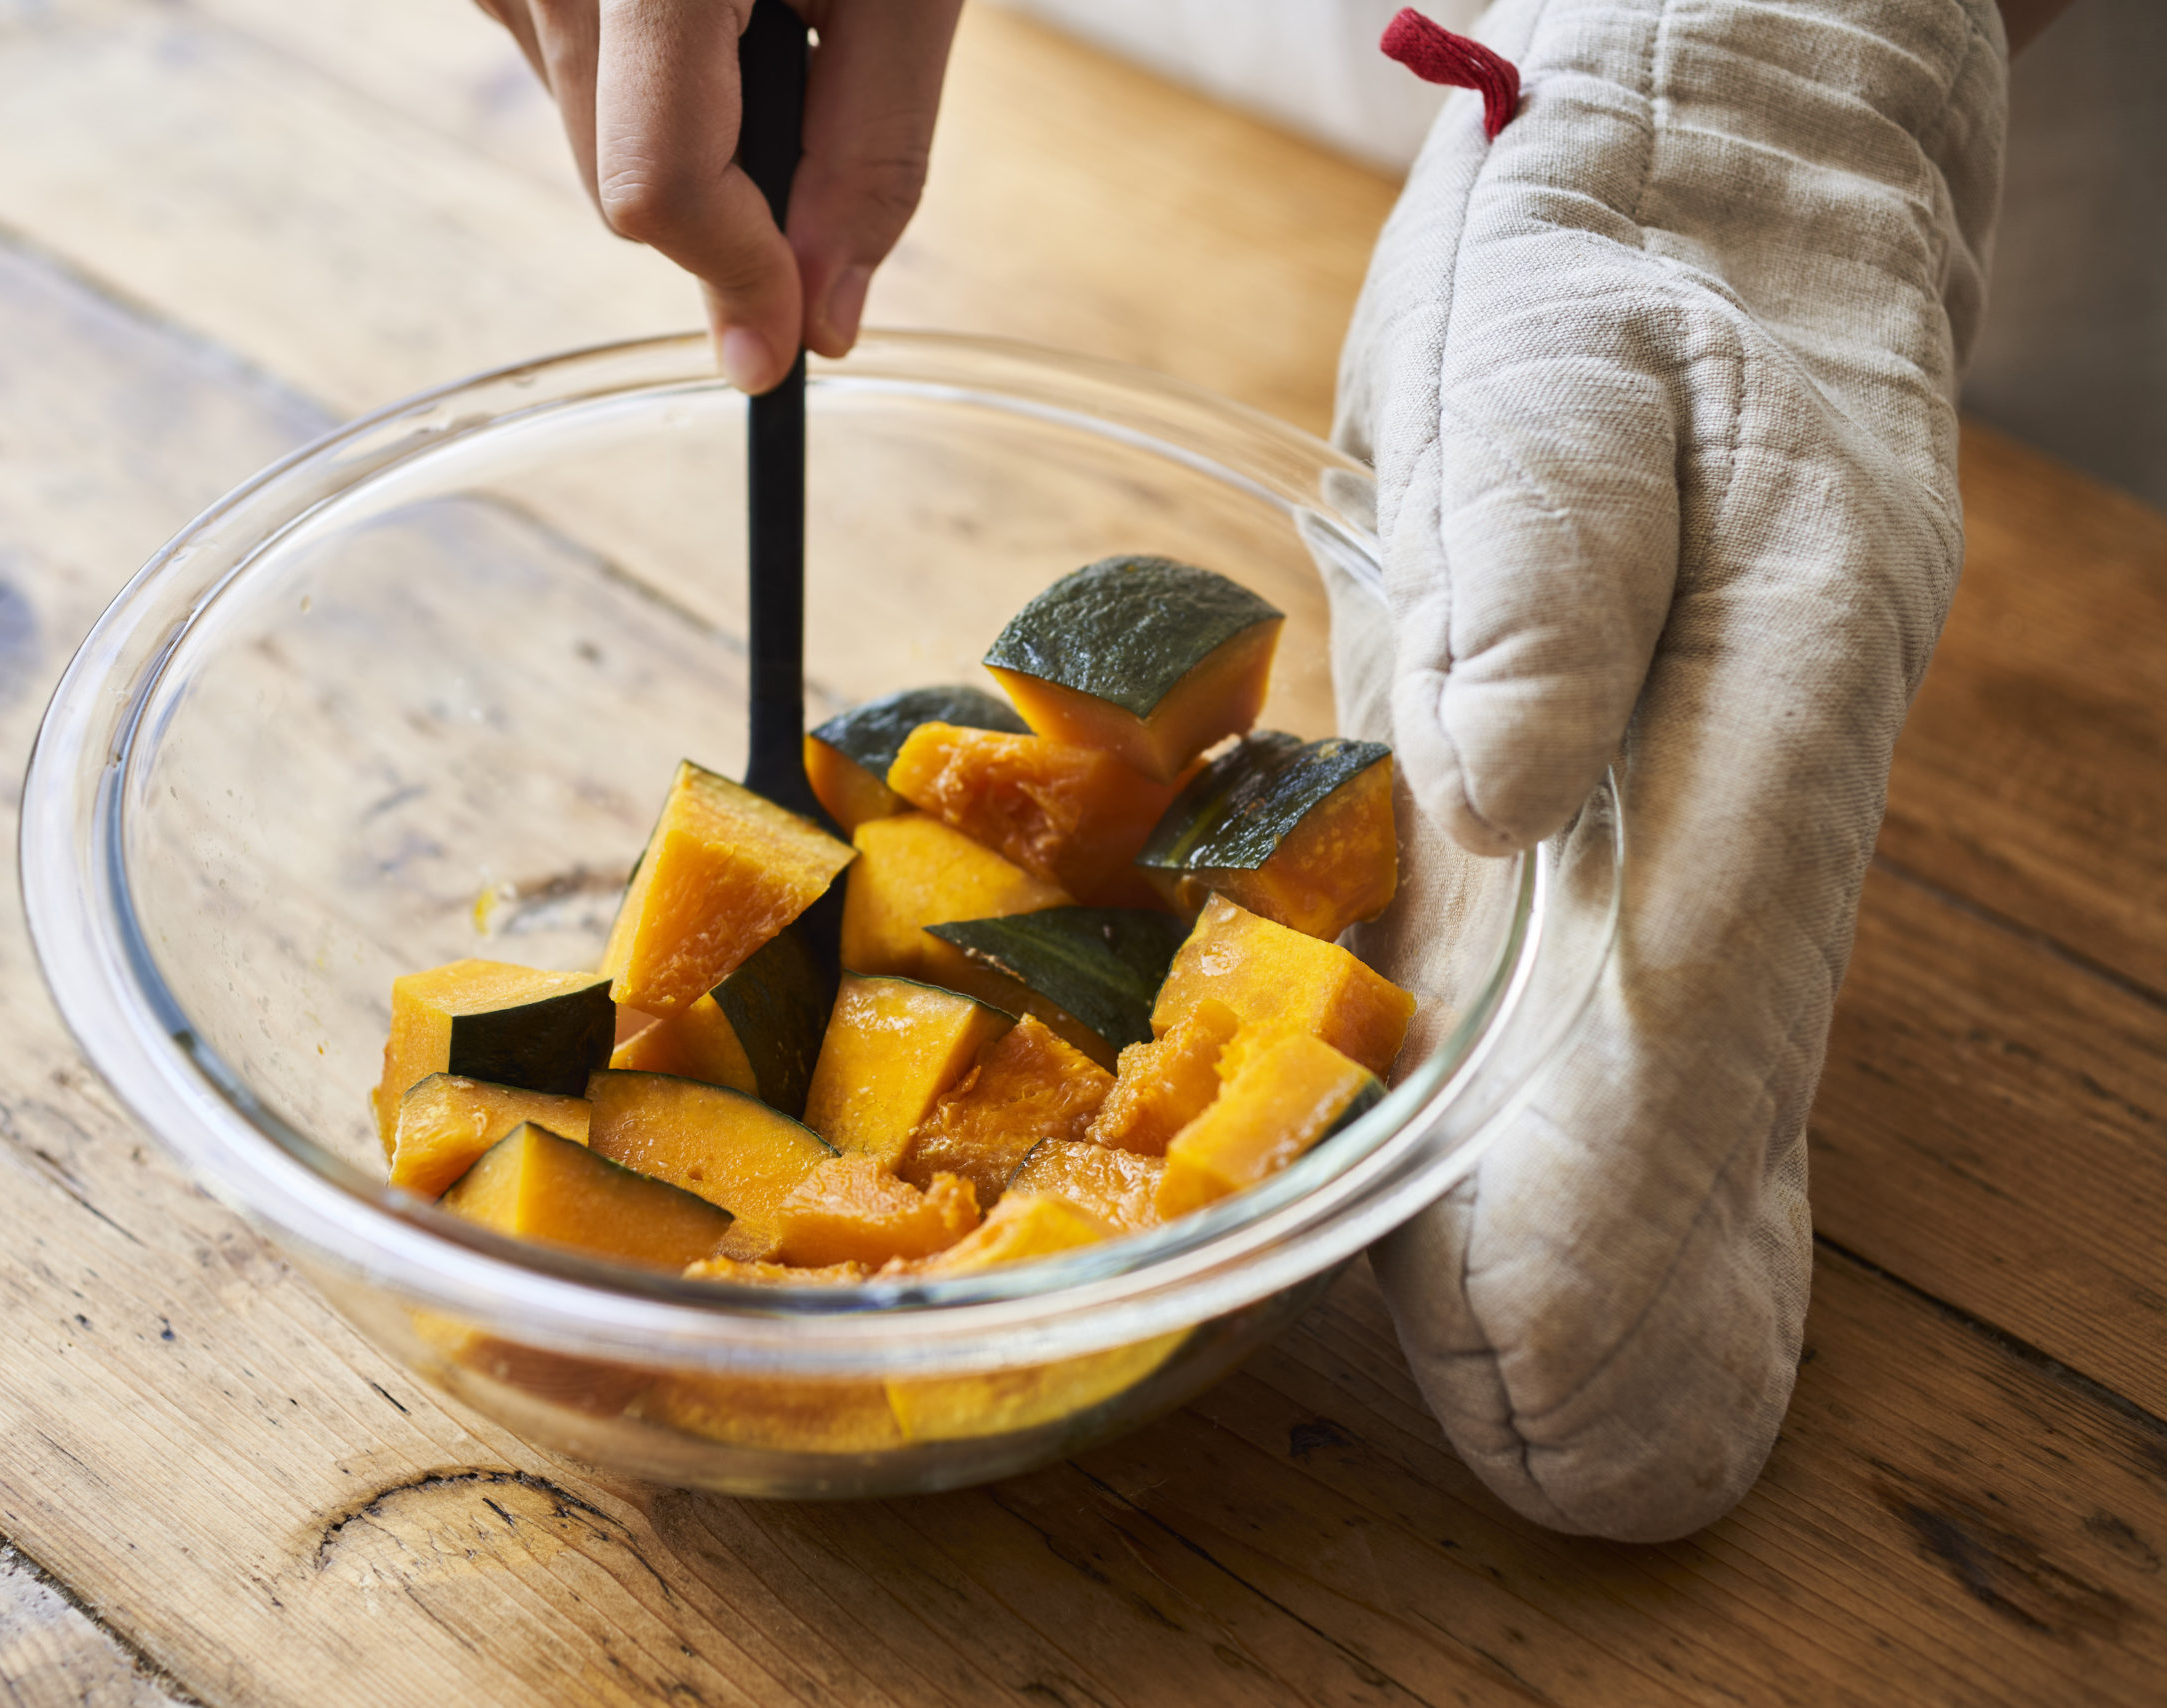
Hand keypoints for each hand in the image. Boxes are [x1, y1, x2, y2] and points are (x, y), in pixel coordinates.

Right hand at [477, 0, 964, 392]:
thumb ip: (874, 157)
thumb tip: (819, 324)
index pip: (661, 189)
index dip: (741, 274)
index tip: (795, 334)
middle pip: (625, 187)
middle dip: (732, 196)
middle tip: (816, 79)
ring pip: (592, 147)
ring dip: (687, 128)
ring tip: (755, 3)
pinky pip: (565, 80)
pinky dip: (639, 77)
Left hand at [1331, 0, 2007, 1537]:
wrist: (1709, 175)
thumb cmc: (1626, 250)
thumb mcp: (1565, 362)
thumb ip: (1546, 578)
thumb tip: (1505, 792)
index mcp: (1763, 687)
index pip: (1699, 993)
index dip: (1624, 1193)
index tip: (1560, 1360)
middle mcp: (1743, 779)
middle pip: (1704, 1074)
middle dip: (1631, 1271)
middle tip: (1560, 1448)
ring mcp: (1690, 794)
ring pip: (1667, 1055)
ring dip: (1613, 1235)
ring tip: (1537, 1415)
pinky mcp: (1609, 782)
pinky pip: (1596, 981)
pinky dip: (1563, 1117)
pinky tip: (1517, 1223)